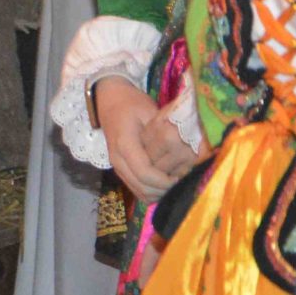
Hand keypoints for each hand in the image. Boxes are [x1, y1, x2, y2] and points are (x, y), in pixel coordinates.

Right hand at [98, 78, 200, 202]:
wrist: (109, 101)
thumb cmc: (132, 104)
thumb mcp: (150, 112)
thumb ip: (163, 132)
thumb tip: (186, 149)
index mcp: (124, 144)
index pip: (145, 173)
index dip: (165, 181)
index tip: (182, 177)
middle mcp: (118, 160)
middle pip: (142, 188)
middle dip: (165, 190)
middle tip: (184, 182)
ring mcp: (117, 166)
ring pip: (139, 192)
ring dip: (159, 193)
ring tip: (176, 182)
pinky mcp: (121, 170)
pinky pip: (137, 189)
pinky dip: (152, 191)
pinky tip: (165, 182)